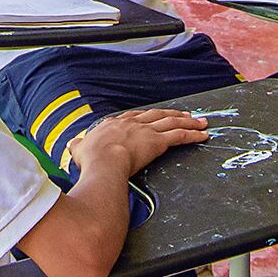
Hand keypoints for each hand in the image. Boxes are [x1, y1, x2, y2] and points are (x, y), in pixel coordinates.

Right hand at [73, 107, 210, 176]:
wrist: (103, 162)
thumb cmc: (91, 159)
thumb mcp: (79, 150)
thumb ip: (78, 147)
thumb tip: (73, 145)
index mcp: (113, 125)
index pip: (133, 117)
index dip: (144, 117)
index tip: (152, 117)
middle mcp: (132, 124)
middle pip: (156, 115)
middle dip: (172, 114)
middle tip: (185, 114)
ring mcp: (146, 131)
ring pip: (171, 122)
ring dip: (188, 121)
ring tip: (201, 121)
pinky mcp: (158, 141)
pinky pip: (179, 136)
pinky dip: (193, 135)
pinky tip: (203, 135)